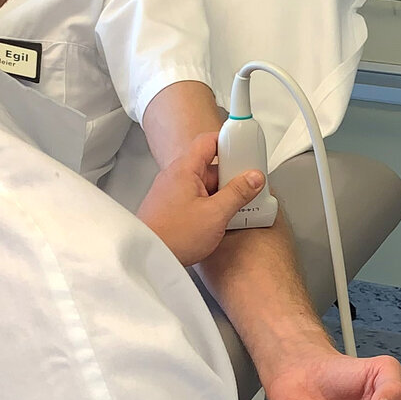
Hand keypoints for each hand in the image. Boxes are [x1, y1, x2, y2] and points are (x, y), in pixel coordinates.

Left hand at [136, 131, 266, 267]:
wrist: (147, 258)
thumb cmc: (173, 236)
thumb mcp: (215, 214)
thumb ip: (238, 193)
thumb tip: (254, 178)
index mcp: (184, 169)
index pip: (207, 141)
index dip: (227, 141)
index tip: (244, 148)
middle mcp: (175, 177)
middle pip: (209, 165)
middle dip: (229, 175)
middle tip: (246, 186)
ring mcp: (171, 193)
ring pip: (203, 184)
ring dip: (221, 192)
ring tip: (236, 207)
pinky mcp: (170, 208)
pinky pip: (195, 198)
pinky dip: (210, 204)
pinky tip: (219, 219)